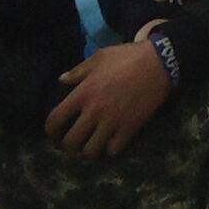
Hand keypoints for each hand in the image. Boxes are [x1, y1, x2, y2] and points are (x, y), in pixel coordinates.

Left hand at [45, 40, 171, 155]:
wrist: (159, 62)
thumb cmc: (127, 57)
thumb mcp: (99, 57)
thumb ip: (78, 71)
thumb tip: (62, 80)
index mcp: (83, 94)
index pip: (55, 119)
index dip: (50, 130)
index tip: (53, 132)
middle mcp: (93, 112)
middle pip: (71, 142)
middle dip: (68, 145)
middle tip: (73, 141)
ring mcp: (112, 122)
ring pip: (91, 151)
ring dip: (89, 149)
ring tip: (92, 144)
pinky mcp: (129, 128)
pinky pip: (113, 150)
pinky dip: (111, 148)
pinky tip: (112, 141)